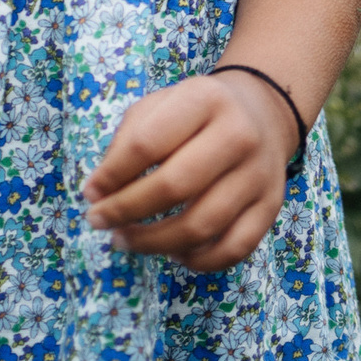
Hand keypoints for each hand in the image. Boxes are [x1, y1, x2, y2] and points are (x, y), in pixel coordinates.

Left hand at [81, 72, 297, 270]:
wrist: (262, 112)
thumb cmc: (195, 113)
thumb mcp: (160, 106)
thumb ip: (128, 142)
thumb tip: (100, 192)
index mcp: (204, 100)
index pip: (147, 143)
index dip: (111, 175)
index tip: (89, 193)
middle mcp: (238, 135)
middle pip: (175, 186)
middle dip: (126, 211)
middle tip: (98, 222)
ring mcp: (258, 174)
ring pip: (202, 226)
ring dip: (153, 243)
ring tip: (125, 240)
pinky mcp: (270, 207)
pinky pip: (233, 249)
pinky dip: (197, 261)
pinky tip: (172, 252)